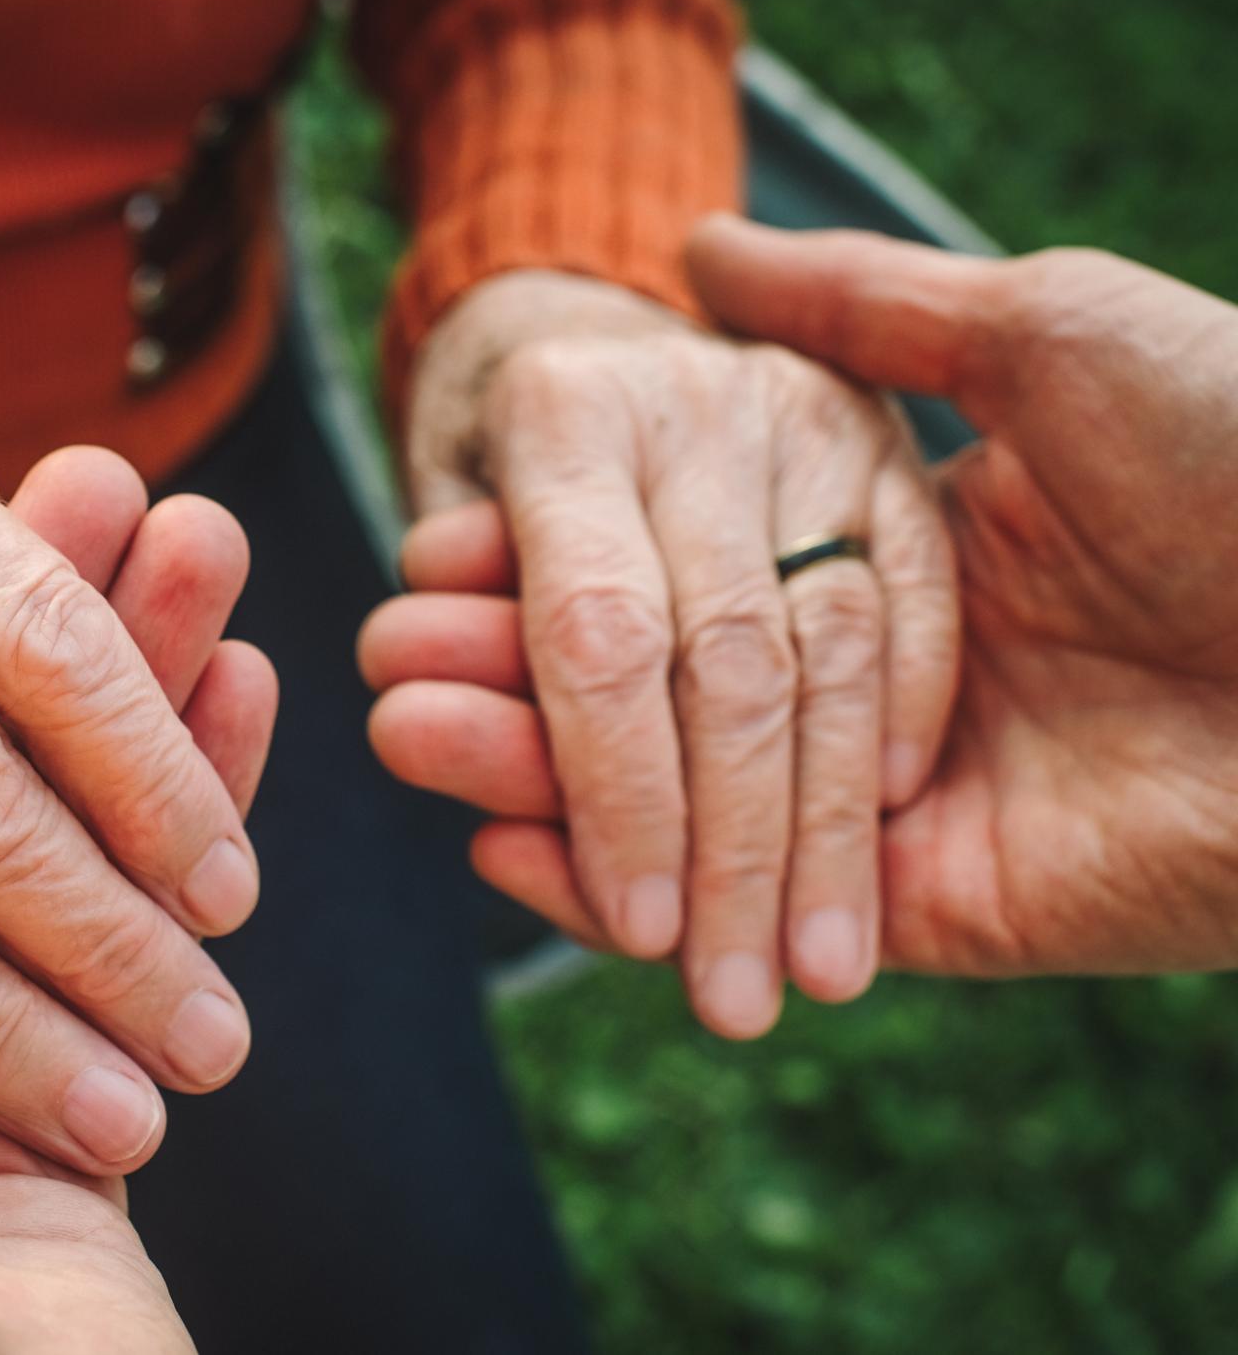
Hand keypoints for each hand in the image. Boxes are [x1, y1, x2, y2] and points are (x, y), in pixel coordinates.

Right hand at [361, 218, 1237, 980]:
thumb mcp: (1047, 331)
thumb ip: (864, 306)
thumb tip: (703, 244)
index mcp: (907, 544)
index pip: (686, 572)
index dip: (558, 565)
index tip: (442, 549)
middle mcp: (889, 678)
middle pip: (656, 693)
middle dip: (514, 675)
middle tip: (383, 658)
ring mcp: (899, 800)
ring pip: (675, 805)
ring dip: (531, 774)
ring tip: (400, 731)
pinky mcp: (922, 909)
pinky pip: (742, 905)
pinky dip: (616, 886)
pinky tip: (501, 840)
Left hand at [375, 266, 960, 1036]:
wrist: (589, 357)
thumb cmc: (495, 503)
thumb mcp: (441, 566)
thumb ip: (454, 664)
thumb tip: (464, 802)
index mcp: (559, 410)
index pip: (596, 632)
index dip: (619, 794)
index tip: (638, 934)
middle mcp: (693, 400)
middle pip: (729, 657)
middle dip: (734, 850)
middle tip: (730, 998)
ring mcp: (806, 412)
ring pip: (835, 646)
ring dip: (828, 832)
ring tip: (817, 974)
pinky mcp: (889, 439)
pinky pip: (914, 600)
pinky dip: (898, 721)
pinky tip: (886, 833)